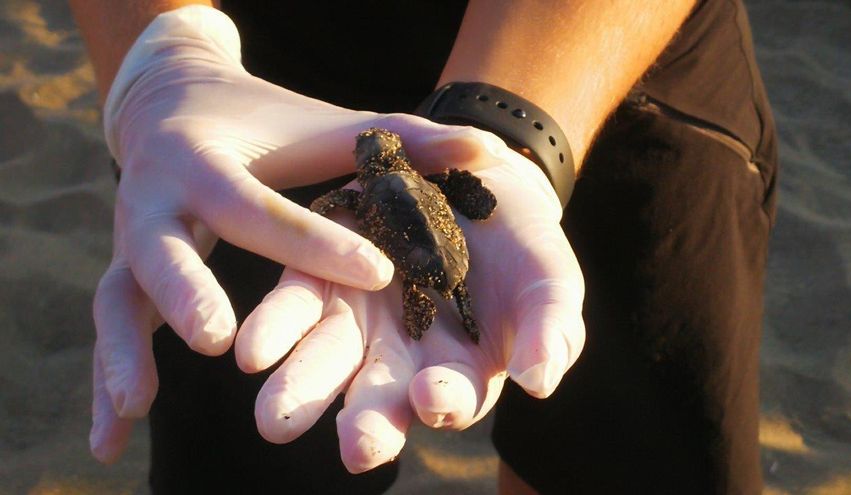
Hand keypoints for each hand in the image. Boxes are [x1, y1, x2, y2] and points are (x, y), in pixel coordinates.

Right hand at [89, 6, 505, 462]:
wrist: (175, 104)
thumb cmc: (269, 124)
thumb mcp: (332, 127)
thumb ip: (407, 143)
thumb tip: (490, 152)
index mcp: (210, 163)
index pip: (265, 210)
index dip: (319, 242)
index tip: (377, 273)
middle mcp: (159, 199)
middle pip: (166, 248)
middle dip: (189, 291)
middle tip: (219, 338)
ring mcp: (132, 240)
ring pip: (122, 299)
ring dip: (124, 355)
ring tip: (138, 408)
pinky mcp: (124, 273)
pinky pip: (117, 333)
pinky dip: (106, 387)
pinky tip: (111, 444)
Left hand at [236, 142, 585, 472]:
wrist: (478, 180)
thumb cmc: (524, 248)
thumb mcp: (550, 284)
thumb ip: (548, 332)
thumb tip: (540, 383)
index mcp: (457, 370)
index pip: (451, 399)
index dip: (445, 402)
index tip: (432, 398)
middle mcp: (400, 357)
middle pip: (378, 399)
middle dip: (365, 424)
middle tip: (353, 447)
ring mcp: (357, 317)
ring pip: (325, 360)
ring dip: (301, 390)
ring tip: (275, 417)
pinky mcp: (322, 272)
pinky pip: (294, 303)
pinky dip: (274, 327)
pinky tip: (252, 348)